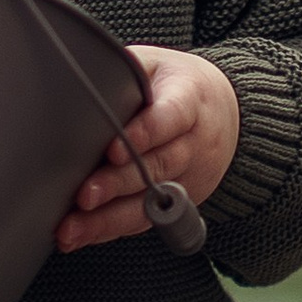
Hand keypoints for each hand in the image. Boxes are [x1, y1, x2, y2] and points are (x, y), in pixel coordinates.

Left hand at [55, 49, 239, 252]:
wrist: (229, 115)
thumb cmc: (177, 87)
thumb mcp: (156, 65)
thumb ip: (126, 72)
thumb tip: (85, 76)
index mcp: (190, 100)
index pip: (170, 117)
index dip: (144, 134)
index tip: (112, 150)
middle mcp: (195, 143)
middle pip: (158, 166)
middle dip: (119, 184)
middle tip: (84, 195)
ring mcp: (190, 177)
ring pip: (150, 202)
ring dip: (109, 218)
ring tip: (72, 229)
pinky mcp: (180, 201)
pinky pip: (145, 219)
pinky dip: (111, 229)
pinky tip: (82, 235)